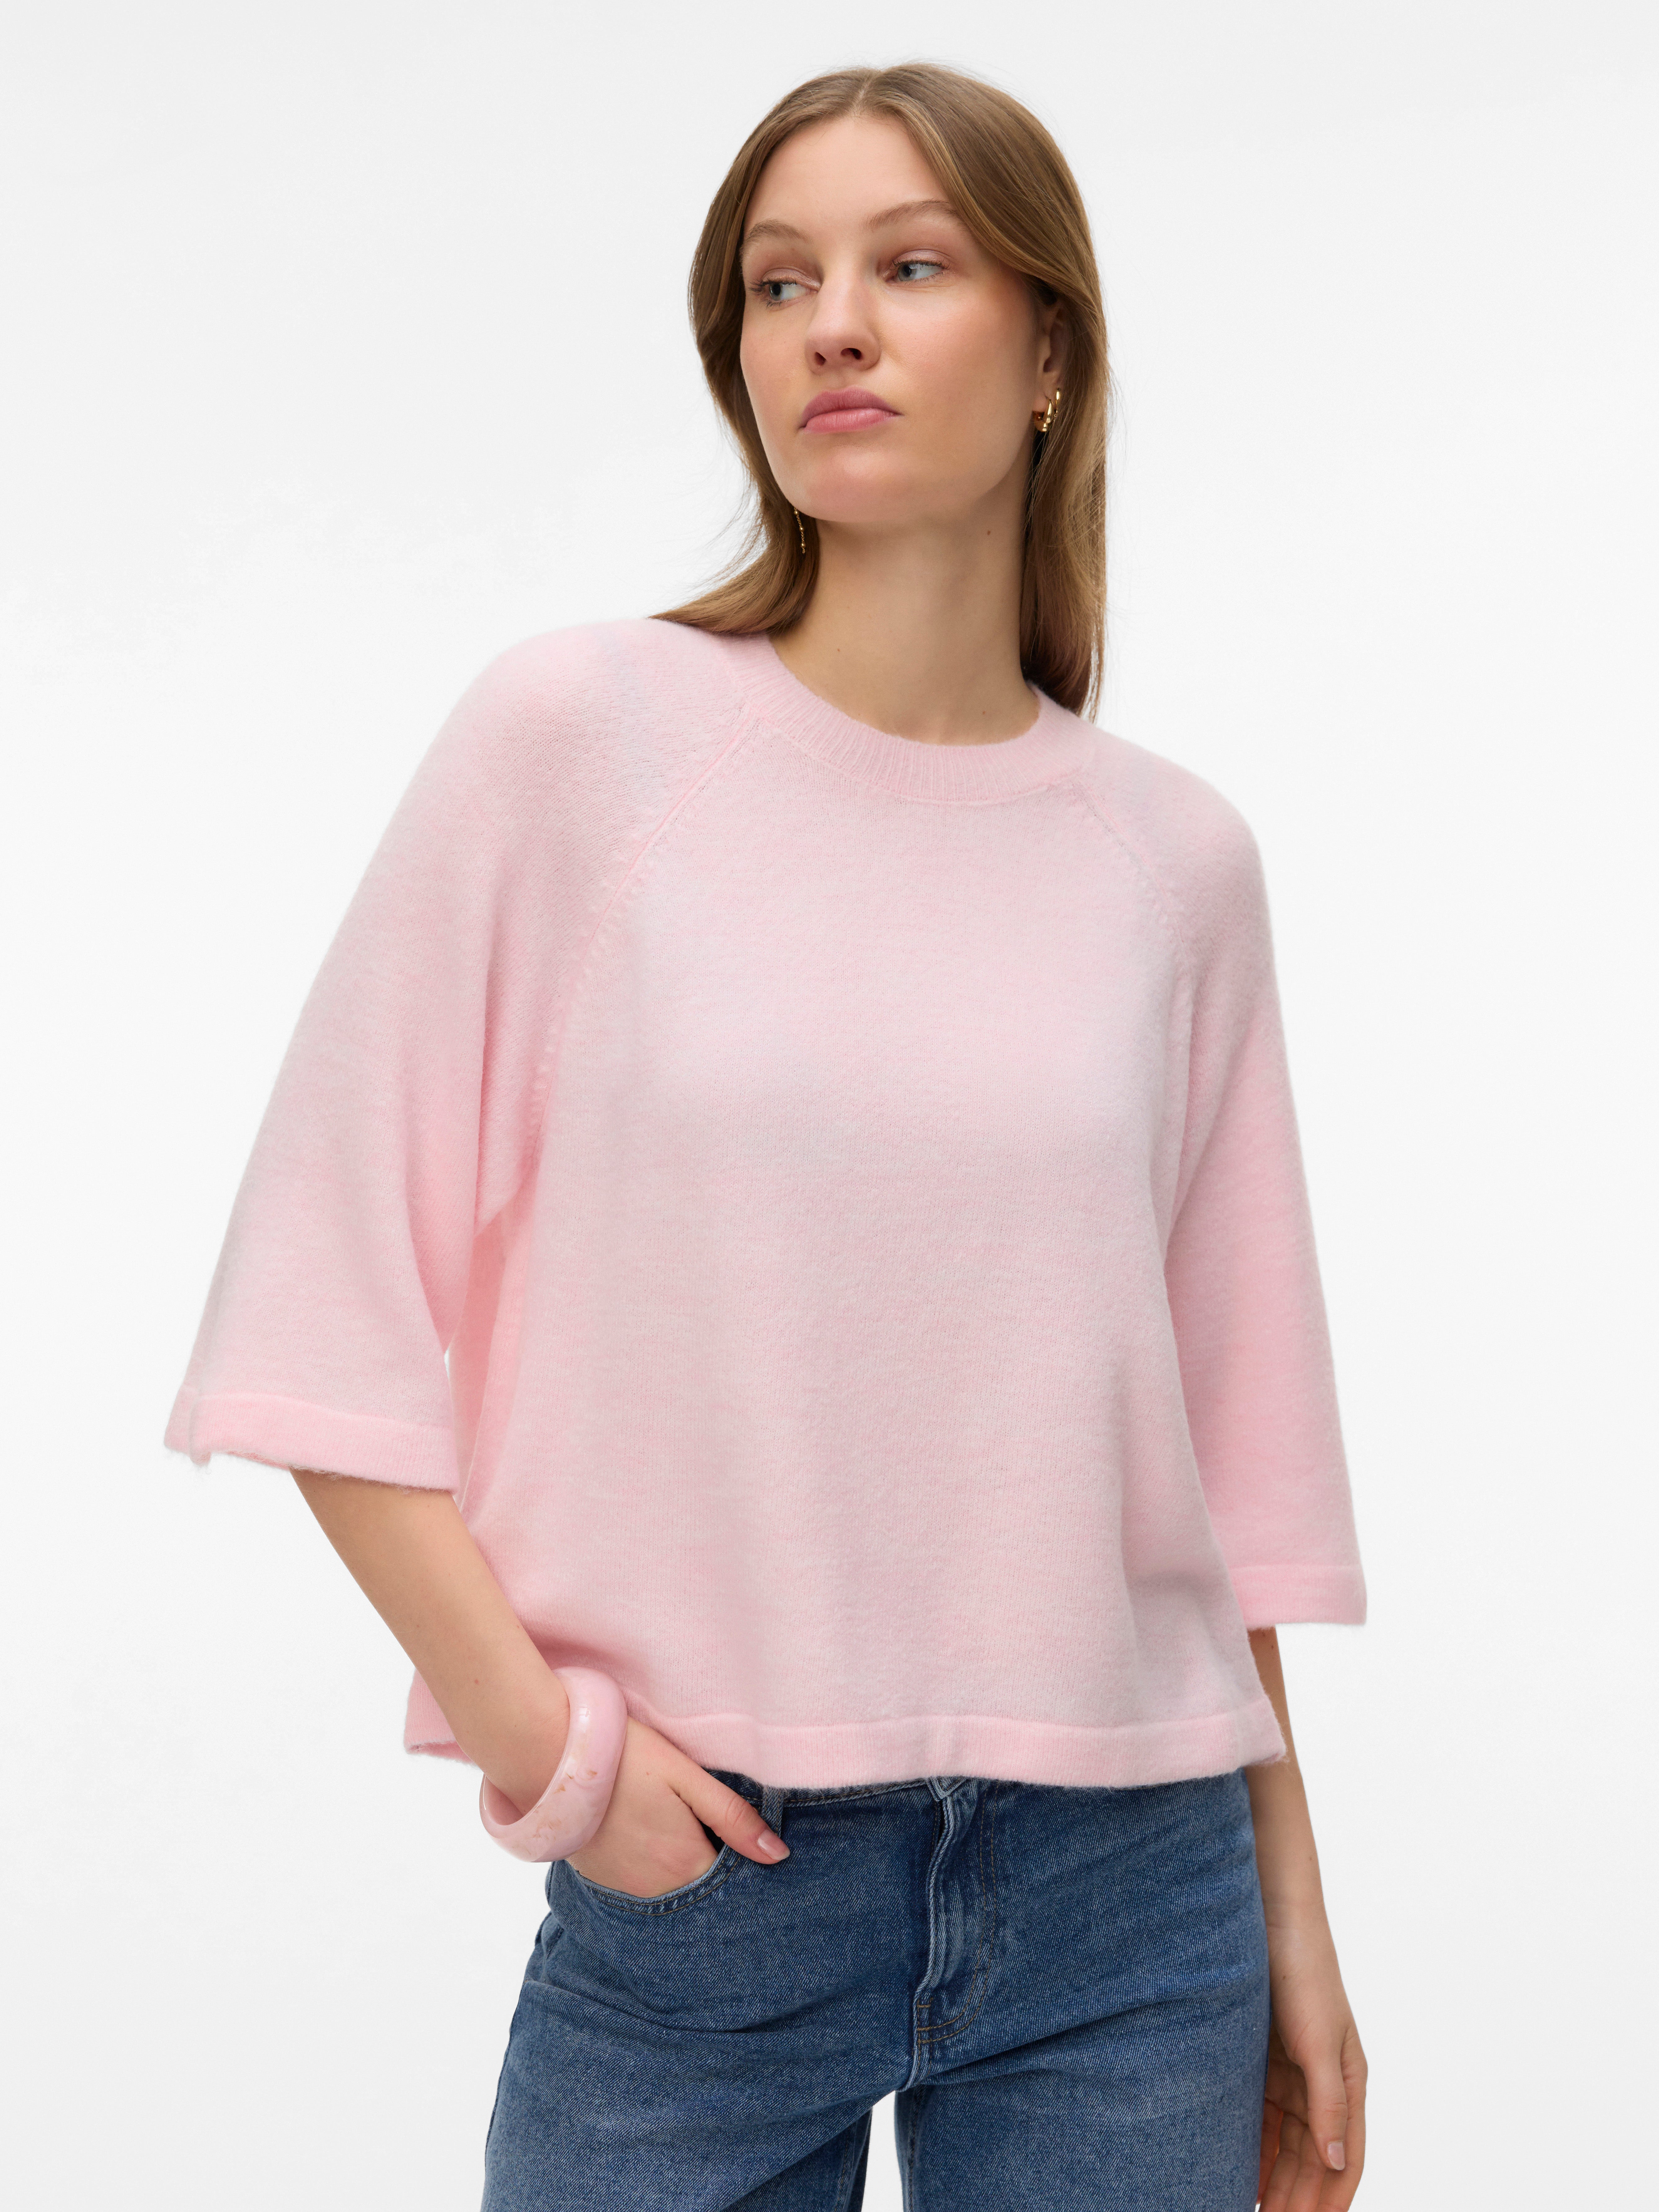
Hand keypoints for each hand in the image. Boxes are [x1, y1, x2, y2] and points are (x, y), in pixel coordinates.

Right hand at [564, 1717, 789, 1897]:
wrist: (549, 1757)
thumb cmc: (624, 1757)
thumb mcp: (686, 1777)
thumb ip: (732, 1817)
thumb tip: (778, 1855)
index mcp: (683, 1862)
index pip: (729, 1882)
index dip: (744, 1865)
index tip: (751, 1849)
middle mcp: (654, 1887)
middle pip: (699, 1890)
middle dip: (714, 1871)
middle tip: (715, 1836)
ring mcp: (623, 1887)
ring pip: (669, 1890)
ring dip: (682, 1870)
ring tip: (682, 1833)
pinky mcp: (599, 1878)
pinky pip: (639, 1886)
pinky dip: (653, 1869)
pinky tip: (651, 1838)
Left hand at [1256, 1918, 1367, 2210]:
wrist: (1271, 1919)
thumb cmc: (1304, 1972)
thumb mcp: (1318, 2041)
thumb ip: (1329, 2104)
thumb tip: (1337, 2162)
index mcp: (1348, 2082)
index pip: (1344, 2160)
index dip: (1330, 2200)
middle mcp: (1323, 2084)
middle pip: (1312, 2159)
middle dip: (1298, 2198)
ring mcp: (1294, 2073)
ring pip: (1285, 2143)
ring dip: (1274, 2179)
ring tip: (1254, 2210)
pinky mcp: (1264, 2060)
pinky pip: (1261, 2116)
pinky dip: (1253, 2147)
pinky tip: (1239, 2170)